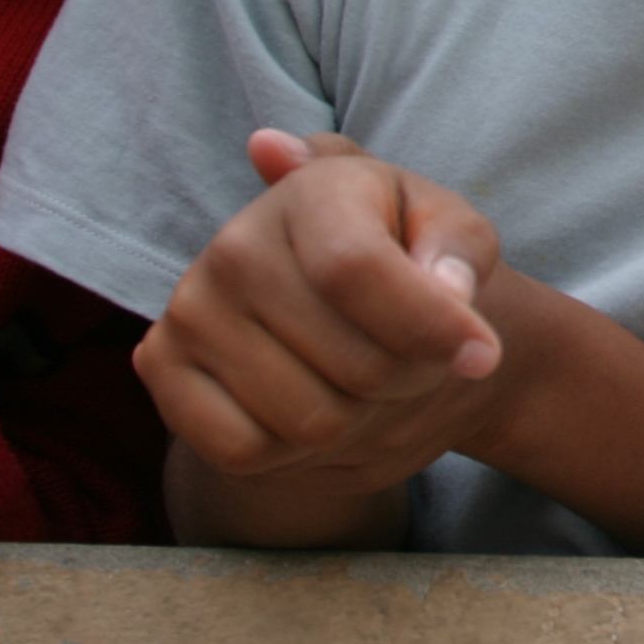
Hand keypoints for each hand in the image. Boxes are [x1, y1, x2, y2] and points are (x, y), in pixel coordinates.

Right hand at [135, 130, 503, 499]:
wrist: (337, 307)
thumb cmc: (409, 259)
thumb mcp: (453, 233)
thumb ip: (458, 251)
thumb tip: (445, 284)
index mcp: (314, 189)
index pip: (358, 270)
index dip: (432, 326)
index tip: (482, 356)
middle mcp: (236, 242)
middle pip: (353, 365)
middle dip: (405, 379)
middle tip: (411, 359)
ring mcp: (190, 306)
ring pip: (308, 420)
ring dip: (360, 421)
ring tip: (365, 381)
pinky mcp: (162, 365)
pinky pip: (245, 451)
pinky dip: (295, 453)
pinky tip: (310, 404)